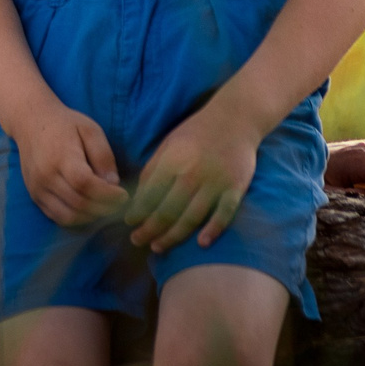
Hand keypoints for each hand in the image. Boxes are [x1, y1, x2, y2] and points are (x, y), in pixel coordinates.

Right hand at [6, 98, 128, 227]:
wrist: (30, 122)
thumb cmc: (65, 124)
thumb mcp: (90, 130)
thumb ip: (103, 156)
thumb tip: (113, 184)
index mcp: (61, 156)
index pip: (86, 184)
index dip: (107, 195)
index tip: (123, 195)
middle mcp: (46, 175)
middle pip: (79, 203)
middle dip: (104, 208)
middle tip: (118, 204)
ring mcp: (38, 188)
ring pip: (68, 216)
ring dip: (91, 217)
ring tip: (104, 207)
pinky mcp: (34, 196)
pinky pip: (57, 217)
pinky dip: (76, 218)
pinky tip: (88, 209)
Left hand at [123, 101, 258, 252]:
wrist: (235, 119)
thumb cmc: (196, 132)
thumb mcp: (168, 144)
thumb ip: (153, 169)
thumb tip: (138, 197)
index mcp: (173, 161)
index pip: (150, 194)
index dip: (138, 212)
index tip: (129, 223)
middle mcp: (192, 174)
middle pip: (168, 210)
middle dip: (150, 229)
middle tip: (138, 241)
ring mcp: (215, 183)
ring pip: (192, 217)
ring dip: (173, 235)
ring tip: (158, 247)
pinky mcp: (235, 188)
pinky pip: (224, 214)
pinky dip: (213, 229)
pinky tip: (201, 243)